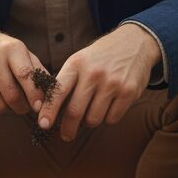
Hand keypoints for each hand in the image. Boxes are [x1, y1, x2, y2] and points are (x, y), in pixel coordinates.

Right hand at [0, 27, 46, 114]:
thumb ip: (38, 72)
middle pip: (11, 96)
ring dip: (5, 108)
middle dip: (21, 107)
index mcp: (11, 49)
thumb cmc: (2, 51)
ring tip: (5, 97)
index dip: (34, 94)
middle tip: (23, 106)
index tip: (40, 107)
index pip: (25, 75)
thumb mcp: (22, 53)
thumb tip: (54, 94)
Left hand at [37, 25, 160, 140]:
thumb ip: (66, 81)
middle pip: (75, 111)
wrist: (134, 42)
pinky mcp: (129, 91)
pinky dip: (107, 118)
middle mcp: (93, 73)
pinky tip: (108, 107)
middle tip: (66, 135)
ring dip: (89, 122)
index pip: (58, 91)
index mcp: (76, 64)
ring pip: (93, 118)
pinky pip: (112, 118)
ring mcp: (112, 83)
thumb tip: (50, 110)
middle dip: (68, 128)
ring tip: (91, 113)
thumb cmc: (101, 56)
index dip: (49, 110)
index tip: (43, 124)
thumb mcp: (80, 59)